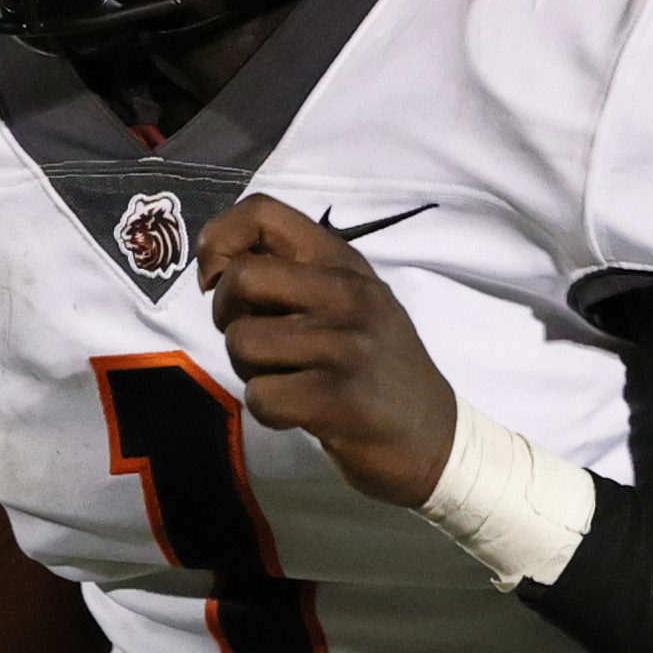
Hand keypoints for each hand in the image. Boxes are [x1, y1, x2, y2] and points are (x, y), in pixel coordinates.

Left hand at [195, 194, 455, 504]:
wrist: (434, 439)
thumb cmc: (379, 367)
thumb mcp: (352, 302)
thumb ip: (296, 273)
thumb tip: (219, 265)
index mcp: (344, 263)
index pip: (262, 212)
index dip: (218, 241)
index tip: (219, 279)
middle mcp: (346, 294)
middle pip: (241, 278)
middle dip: (225, 314)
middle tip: (254, 338)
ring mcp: (343, 345)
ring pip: (241, 341)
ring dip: (248, 369)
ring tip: (286, 377)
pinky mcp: (336, 397)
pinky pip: (259, 395)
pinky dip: (268, 411)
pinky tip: (299, 412)